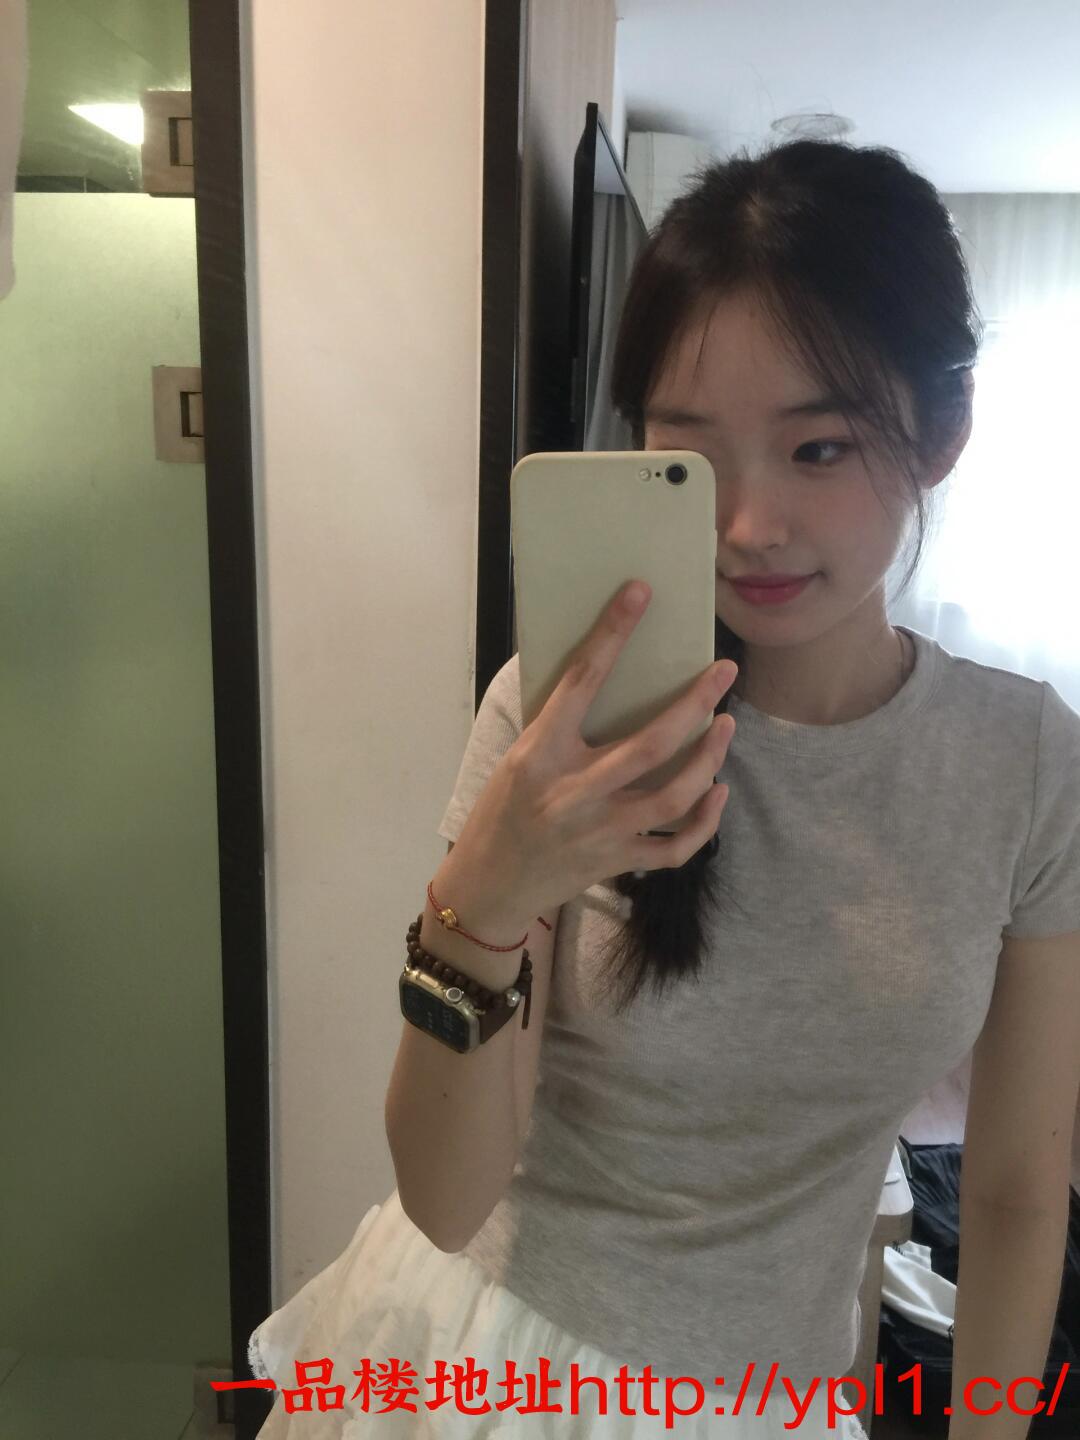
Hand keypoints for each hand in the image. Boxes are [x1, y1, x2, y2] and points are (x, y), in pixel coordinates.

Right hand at [451, 580, 737, 918]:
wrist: (489, 887)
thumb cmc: (500, 813)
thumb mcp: (516, 759)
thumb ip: (558, 728)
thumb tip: (602, 675)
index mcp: (540, 753)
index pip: (581, 681)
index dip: (612, 633)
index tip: (640, 594)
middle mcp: (574, 792)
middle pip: (651, 744)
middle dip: (696, 704)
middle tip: (725, 673)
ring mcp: (601, 832)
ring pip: (674, 796)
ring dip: (709, 758)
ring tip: (726, 725)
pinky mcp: (617, 862)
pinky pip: (676, 847)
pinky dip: (705, 821)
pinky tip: (717, 791)